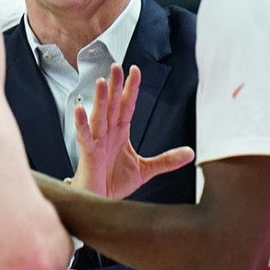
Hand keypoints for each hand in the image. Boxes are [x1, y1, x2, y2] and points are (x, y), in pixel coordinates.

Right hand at [71, 64, 193, 198]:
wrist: (98, 202)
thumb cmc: (113, 183)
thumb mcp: (145, 170)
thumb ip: (166, 160)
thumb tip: (189, 153)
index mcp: (120, 134)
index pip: (127, 106)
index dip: (131, 89)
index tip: (135, 71)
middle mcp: (107, 134)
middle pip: (113, 106)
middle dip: (116, 87)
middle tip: (117, 67)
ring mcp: (96, 142)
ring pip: (99, 117)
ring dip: (101, 100)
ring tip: (103, 82)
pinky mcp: (88, 155)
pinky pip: (83, 137)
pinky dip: (81, 124)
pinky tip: (80, 110)